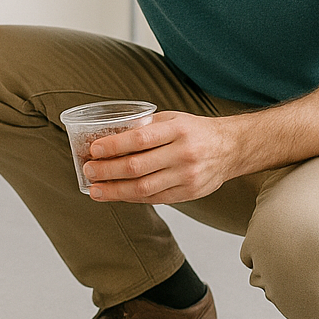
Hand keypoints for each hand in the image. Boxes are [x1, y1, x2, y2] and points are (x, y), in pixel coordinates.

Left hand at [82, 111, 239, 204]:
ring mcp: (187, 176)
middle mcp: (183, 153)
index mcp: (177, 130)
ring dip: (114, 191)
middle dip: (107, 171)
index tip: (93, 150)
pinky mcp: (189, 193)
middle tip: (88, 170)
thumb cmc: (195, 131)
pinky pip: (154, 198)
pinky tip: (116, 195)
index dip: (113, 146)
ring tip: (95, 189)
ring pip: (143, 188)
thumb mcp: (172, 119)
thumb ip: (144, 127)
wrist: (231, 148)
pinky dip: (132, 198)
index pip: (139, 139)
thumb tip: (108, 137)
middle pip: (137, 167)